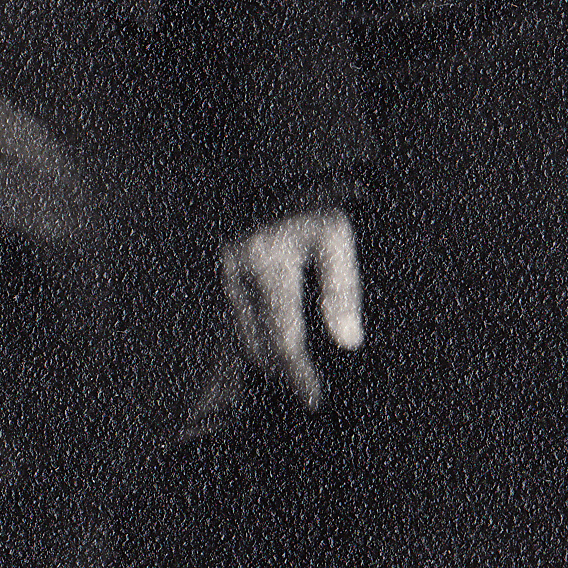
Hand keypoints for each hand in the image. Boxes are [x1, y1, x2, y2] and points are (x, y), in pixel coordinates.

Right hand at [220, 209, 364, 408]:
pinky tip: (270, 343)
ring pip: (240, 332)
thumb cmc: (310, 201)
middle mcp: (237, 275)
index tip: (313, 397)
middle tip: (305, 386)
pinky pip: (234, 315)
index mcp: (269, 267)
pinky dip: (252, 335)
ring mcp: (222, 272)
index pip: (283, 339)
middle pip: (255, 344)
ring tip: (290, 372)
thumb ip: (341, 290)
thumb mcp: (335, 237)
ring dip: (264, 356)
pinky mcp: (219, 268)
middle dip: (280, 369)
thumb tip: (347, 340)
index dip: (297, 374)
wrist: (273, 170)